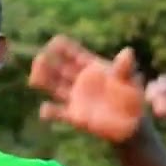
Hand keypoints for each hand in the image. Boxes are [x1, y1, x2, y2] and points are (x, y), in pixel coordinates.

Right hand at [29, 36, 144, 142]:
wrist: (131, 123)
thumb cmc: (131, 97)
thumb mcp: (130, 80)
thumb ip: (125, 68)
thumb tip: (128, 52)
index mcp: (91, 67)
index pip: (74, 54)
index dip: (64, 48)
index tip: (54, 42)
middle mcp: (79, 80)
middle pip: (60, 69)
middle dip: (48, 64)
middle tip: (39, 59)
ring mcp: (75, 97)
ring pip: (55, 87)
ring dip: (44, 82)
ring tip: (33, 79)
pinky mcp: (75, 116)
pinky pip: (59, 113)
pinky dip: (50, 112)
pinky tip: (45, 110)